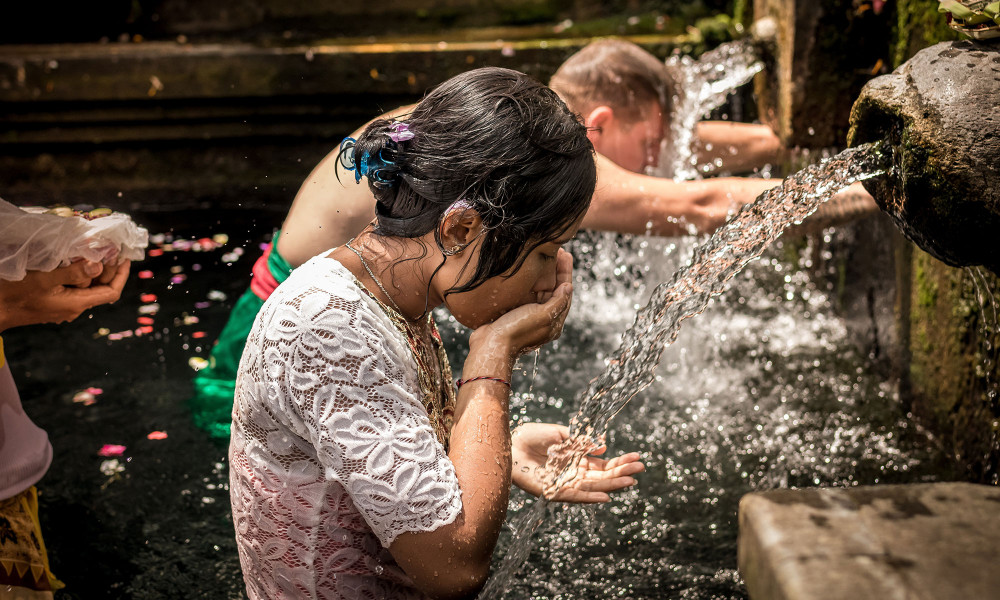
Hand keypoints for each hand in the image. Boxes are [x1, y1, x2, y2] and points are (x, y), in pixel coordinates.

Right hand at [0, 259, 130, 331]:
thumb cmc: (14, 294)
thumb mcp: (43, 279)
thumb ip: (72, 272)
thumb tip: (98, 265)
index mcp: (76, 304)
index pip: (111, 292)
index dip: (121, 275)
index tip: (125, 258)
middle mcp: (73, 308)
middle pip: (100, 288)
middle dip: (108, 268)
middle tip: (111, 248)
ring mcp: (63, 306)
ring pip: (86, 287)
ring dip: (93, 270)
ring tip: (95, 250)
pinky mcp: (52, 302)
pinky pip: (73, 287)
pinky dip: (78, 274)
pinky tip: (75, 260)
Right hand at [469, 250, 573, 360]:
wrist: (490, 345)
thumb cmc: (516, 331)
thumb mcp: (542, 315)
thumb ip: (558, 302)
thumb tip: (568, 287)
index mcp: (553, 322)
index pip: (565, 293)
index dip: (566, 273)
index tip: (566, 255)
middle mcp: (543, 319)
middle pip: (554, 290)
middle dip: (556, 271)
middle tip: (557, 251)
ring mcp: (528, 316)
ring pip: (541, 291)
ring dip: (544, 274)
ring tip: (544, 256)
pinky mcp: (515, 313)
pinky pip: (526, 294)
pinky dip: (530, 281)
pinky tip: (528, 270)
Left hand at [511, 422, 643, 503]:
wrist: (509, 443)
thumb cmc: (532, 436)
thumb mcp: (561, 434)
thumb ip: (581, 441)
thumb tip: (604, 445)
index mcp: (577, 458)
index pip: (603, 463)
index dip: (620, 461)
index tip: (637, 458)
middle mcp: (574, 472)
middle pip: (603, 476)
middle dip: (622, 472)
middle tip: (640, 468)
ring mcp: (565, 482)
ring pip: (593, 486)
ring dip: (612, 485)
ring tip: (630, 481)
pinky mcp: (553, 491)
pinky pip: (574, 496)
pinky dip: (590, 498)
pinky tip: (605, 498)